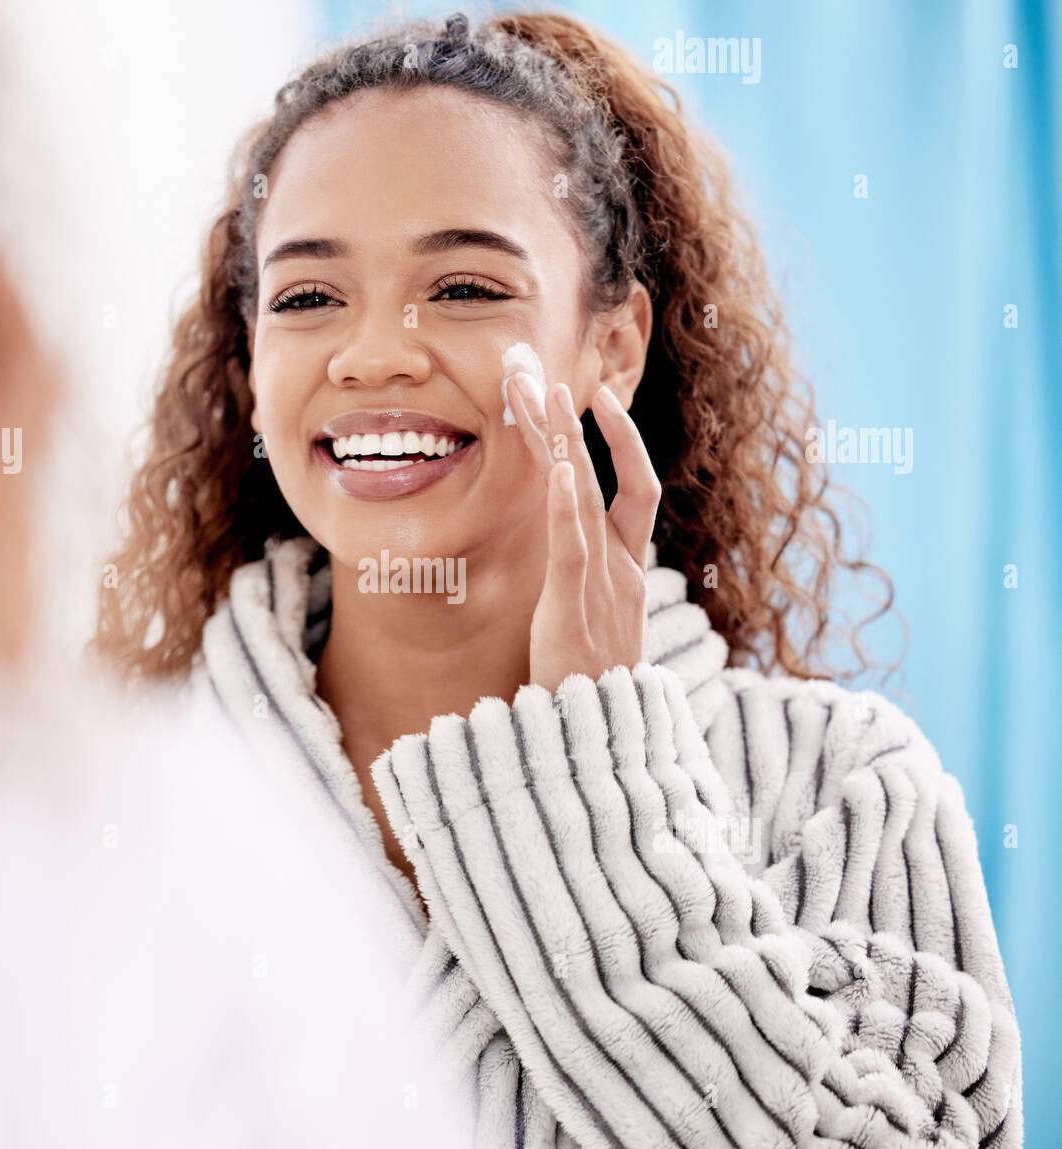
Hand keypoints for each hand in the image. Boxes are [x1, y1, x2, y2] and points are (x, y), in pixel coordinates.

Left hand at [505, 372, 660, 694]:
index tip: (593, 398)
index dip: (619, 442)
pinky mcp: (576, 610)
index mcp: (630, 571)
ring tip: (546, 392)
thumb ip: (592, 588)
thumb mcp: (598, 626)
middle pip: (611, 478)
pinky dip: (569, 506)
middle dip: (582, 423)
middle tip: (555, 373)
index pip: (633, 490)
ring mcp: (604, 587)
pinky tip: (564, 467)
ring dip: (566, 442)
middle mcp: (623, 569)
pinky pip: (574, 549)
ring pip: (586, 499)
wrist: (605, 742)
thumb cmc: (595, 686)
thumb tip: (579, 562)